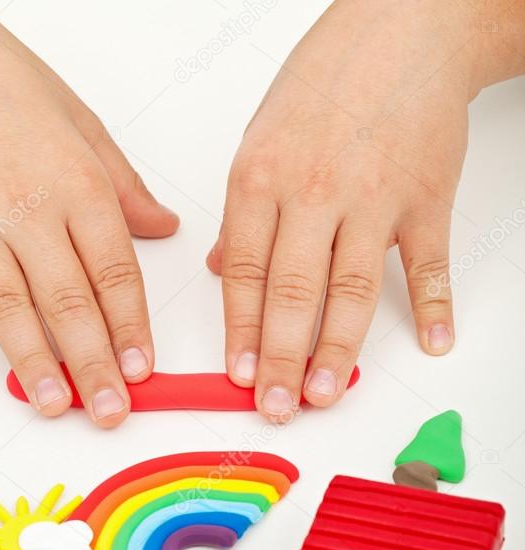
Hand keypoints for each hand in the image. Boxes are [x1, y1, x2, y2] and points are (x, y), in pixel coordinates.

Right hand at [0, 0, 177, 425]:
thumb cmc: (5, 86)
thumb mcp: (84, 127)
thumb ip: (124, 187)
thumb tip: (164, 228)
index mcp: (76, 186)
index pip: (115, 272)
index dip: (131, 328)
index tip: (142, 370)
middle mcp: (27, 210)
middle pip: (69, 302)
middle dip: (94, 364)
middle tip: (111, 410)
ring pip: (8, 307)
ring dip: (33, 362)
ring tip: (54, 405)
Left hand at [208, 0, 524, 419]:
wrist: (405, 27)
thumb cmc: (326, 84)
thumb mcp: (261, 138)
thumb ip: (242, 212)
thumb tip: (219, 271)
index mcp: (262, 179)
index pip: (242, 272)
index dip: (238, 331)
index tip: (235, 376)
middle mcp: (313, 192)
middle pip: (292, 292)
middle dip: (279, 358)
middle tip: (274, 406)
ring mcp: (374, 198)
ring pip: (352, 289)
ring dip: (337, 349)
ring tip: (324, 394)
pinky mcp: (426, 199)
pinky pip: (429, 262)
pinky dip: (435, 304)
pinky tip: (432, 341)